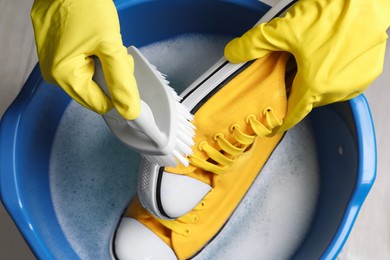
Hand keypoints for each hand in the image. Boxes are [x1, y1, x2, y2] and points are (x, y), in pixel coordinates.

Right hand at [31, 0, 139, 119]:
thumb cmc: (84, 5)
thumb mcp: (110, 46)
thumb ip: (121, 81)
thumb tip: (129, 110)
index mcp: (63, 76)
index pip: (100, 104)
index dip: (119, 94)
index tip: (127, 75)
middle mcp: (54, 74)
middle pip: (95, 91)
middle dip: (111, 75)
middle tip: (114, 52)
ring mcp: (53, 63)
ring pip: (91, 77)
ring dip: (105, 64)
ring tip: (103, 42)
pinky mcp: (56, 52)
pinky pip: (83, 65)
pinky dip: (96, 57)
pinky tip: (95, 41)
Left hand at [225, 0, 388, 132]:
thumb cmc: (334, 12)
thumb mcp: (284, 30)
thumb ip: (254, 44)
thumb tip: (234, 52)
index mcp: (316, 85)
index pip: (295, 113)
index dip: (282, 121)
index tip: (275, 126)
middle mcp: (338, 89)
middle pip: (308, 97)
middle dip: (296, 86)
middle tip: (290, 69)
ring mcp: (357, 81)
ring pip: (327, 90)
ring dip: (315, 80)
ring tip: (310, 58)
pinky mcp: (370, 71)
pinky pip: (345, 81)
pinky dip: (334, 73)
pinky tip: (327, 56)